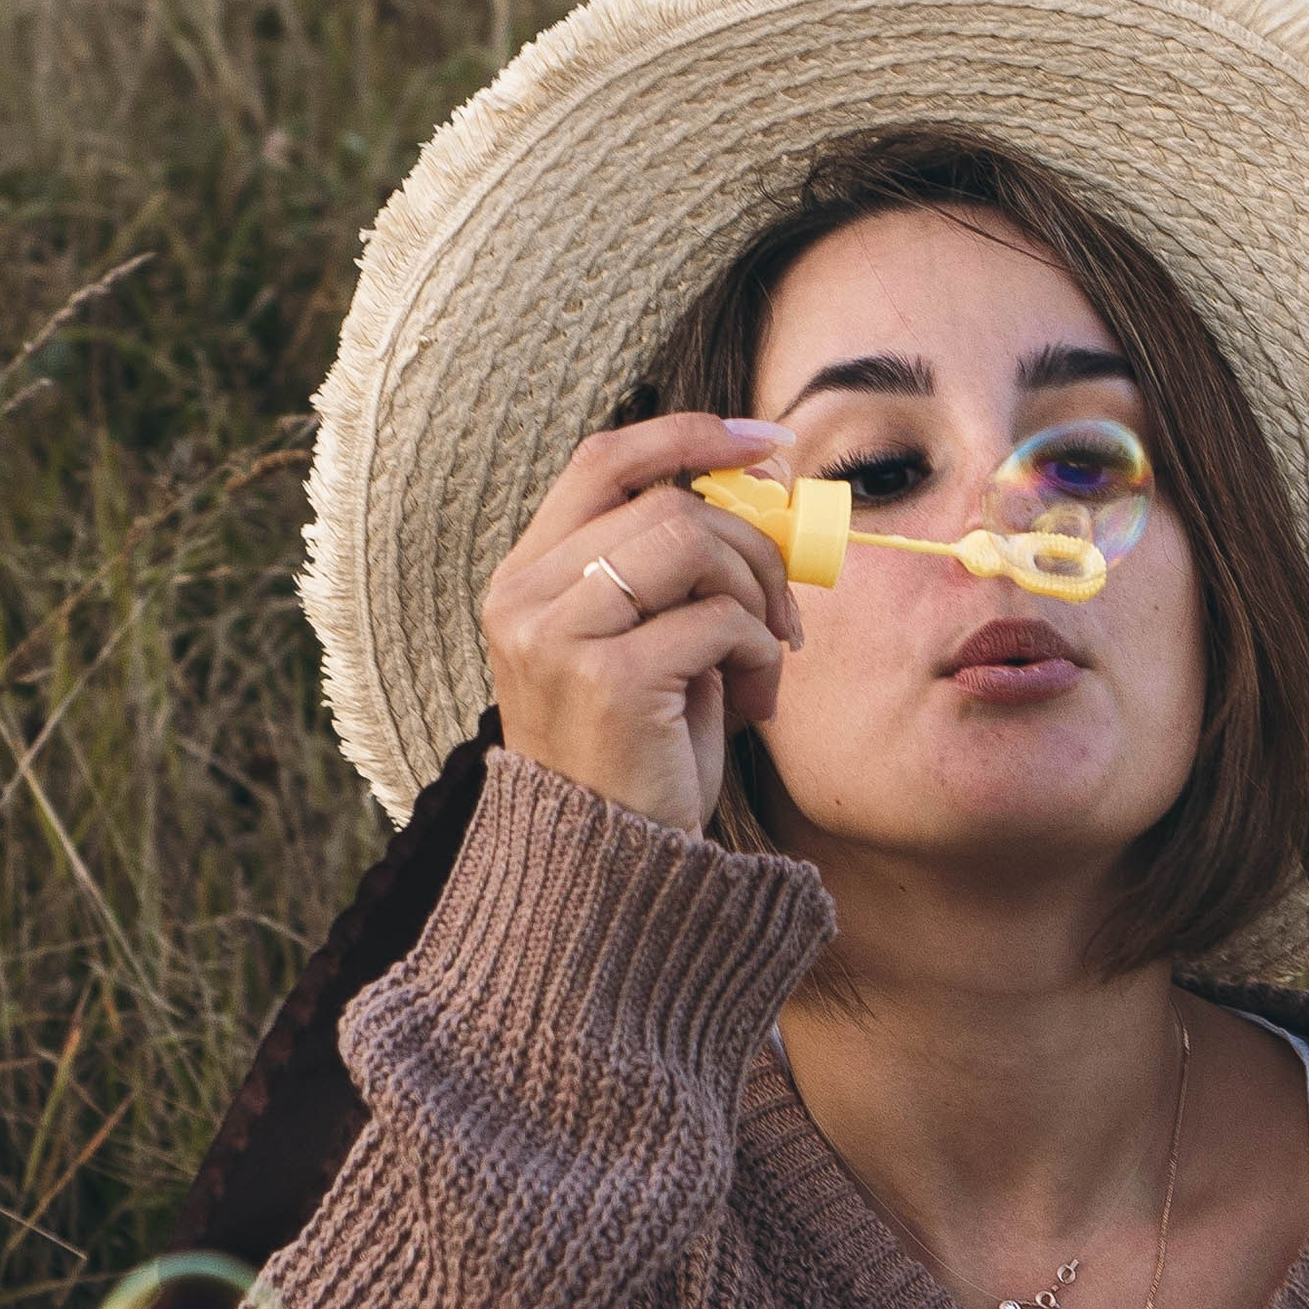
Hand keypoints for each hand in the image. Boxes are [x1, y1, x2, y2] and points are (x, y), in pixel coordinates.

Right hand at [479, 415, 802, 834]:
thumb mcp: (644, 644)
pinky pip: (719, 620)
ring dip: (756, 595)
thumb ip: (675, 570)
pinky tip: (752, 704)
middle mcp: (525, 598)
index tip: (767, 443)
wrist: (606, 873)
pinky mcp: (607, 678)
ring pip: (694, 543)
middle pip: (669, 501)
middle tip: (783, 609)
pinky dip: (759, 653)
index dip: (688, 435)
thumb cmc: (638, 758)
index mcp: (526, 579)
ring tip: (764, 660)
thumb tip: (763, 487)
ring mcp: (557, 635)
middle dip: (753, 544)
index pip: (603, 461)